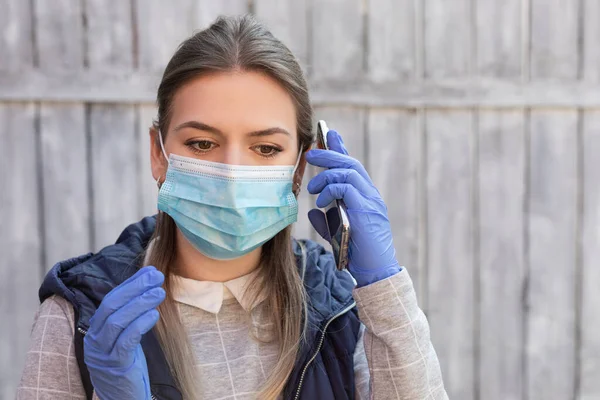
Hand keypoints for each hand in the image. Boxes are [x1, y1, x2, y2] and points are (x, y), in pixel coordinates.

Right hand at [84, 266, 165, 399]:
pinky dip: (140, 325)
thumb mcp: (127, 335)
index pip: (111, 299)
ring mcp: (102, 353)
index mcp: (96, 329)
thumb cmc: (127, 363)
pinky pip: (126, 341)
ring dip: (140, 303)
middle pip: (111, 306)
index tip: (150, 271)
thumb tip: (148, 280)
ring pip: (117, 321)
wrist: (122, 397)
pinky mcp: (115, 365)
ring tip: (159, 293)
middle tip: (156, 276)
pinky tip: (153, 314)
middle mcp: (95, 339)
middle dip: (135, 288)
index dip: (131, 284)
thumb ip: (133, 312)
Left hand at [306, 130, 400, 286]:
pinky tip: (321, 200)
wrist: (374, 270)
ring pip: (349, 171)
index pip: (353, 166)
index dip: (341, 149)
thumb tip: (313, 210)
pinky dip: (331, 189)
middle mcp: (370, 194)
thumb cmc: (357, 251)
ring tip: (313, 187)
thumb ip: (325, 219)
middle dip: (330, 153)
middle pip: (350, 163)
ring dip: (327, 174)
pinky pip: (347, 188)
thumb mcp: (336, 232)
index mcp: (364, 196)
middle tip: (312, 151)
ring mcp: (370, 200)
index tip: (328, 134)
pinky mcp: (366, 209)